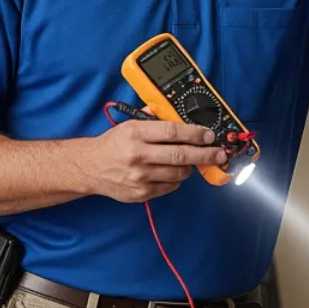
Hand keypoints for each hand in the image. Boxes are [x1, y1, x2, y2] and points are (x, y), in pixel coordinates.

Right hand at [81, 118, 227, 202]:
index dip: (196, 134)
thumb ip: (153, 119)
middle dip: (205, 154)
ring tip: (191, 162)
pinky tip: (172, 172)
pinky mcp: (141, 193)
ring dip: (190, 167)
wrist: (89, 167)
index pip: (173, 132)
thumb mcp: (129, 124)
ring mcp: (140, 176)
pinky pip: (170, 186)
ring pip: (179, 173)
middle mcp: (137, 155)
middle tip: (219, 153)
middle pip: (181, 155)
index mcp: (135, 133)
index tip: (209, 135)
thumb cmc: (112, 144)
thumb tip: (178, 114)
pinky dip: (176, 179)